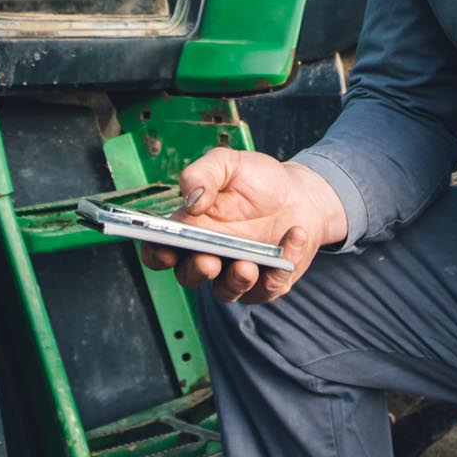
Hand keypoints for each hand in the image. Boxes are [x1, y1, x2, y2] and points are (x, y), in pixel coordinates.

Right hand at [135, 149, 346, 303]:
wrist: (300, 194)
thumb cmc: (257, 180)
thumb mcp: (228, 163)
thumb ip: (203, 174)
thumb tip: (191, 202)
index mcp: (190, 229)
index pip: (160, 249)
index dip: (156, 253)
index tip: (165, 249)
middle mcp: (209, 255)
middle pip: (189, 276)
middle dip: (196, 272)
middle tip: (209, 261)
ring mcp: (236, 272)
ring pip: (225, 292)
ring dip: (235, 282)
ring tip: (249, 265)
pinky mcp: (266, 283)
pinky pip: (267, 288)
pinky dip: (279, 269)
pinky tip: (293, 236)